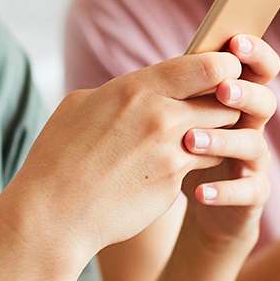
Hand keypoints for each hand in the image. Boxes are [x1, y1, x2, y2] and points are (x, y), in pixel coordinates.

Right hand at [8, 52, 245, 259]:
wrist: (53, 215)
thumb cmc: (58, 159)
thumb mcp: (79, 106)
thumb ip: (118, 91)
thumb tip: (137, 86)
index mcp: (136, 88)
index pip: (205, 66)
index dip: (224, 67)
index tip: (226, 72)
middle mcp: (160, 115)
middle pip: (223, 100)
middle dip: (225, 105)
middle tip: (221, 109)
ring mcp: (170, 151)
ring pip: (221, 134)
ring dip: (217, 136)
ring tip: (204, 139)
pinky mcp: (174, 182)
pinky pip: (205, 165)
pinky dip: (201, 164)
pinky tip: (186, 167)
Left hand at [180, 35, 279, 248]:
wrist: (203, 202)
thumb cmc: (190, 146)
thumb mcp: (188, 113)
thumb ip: (190, 87)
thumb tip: (174, 58)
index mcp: (240, 99)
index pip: (260, 69)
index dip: (256, 54)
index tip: (236, 42)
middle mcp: (253, 126)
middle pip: (265, 102)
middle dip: (246, 93)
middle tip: (223, 89)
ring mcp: (255, 161)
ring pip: (252, 145)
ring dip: (224, 140)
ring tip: (191, 140)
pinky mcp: (253, 194)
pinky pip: (247, 191)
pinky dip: (223, 191)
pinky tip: (198, 192)